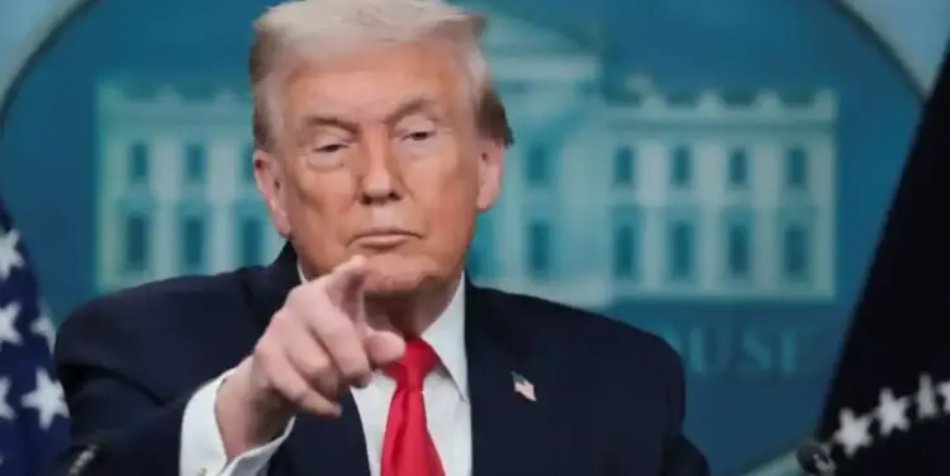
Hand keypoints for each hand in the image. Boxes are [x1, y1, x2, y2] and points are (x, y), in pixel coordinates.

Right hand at [215, 255, 405, 456]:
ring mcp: (280, 325)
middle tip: (363, 380)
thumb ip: (379, 347)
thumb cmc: (327, 350)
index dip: (352, 274)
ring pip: (319, 368)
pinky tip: (331, 408)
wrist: (274, 378)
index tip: (362, 266)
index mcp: (330, 290)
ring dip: (336, 388)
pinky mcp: (265, 355)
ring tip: (339, 389)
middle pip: (337, 333)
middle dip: (356, 365)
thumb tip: (396, 349)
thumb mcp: (359, 347)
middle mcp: (302, 299)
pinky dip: (321, 405)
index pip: (343, 278)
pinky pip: (300, 389)